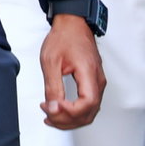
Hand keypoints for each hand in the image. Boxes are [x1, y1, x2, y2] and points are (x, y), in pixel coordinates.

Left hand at [39, 14, 104, 128]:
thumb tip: (52, 107)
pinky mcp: (92, 84)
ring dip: (70, 119)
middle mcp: (97, 81)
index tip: (53, 108)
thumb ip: (52, 86)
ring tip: (50, 117)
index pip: (88, 103)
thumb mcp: (50, 61)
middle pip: (89, 112)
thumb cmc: (64, 38)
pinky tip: (59, 111)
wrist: (72, 26)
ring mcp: (96, 83)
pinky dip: (74, 112)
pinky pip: (87, 105)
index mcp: (89, 74)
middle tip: (47, 116)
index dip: (70, 111)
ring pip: (89, 112)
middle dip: (67, 119)